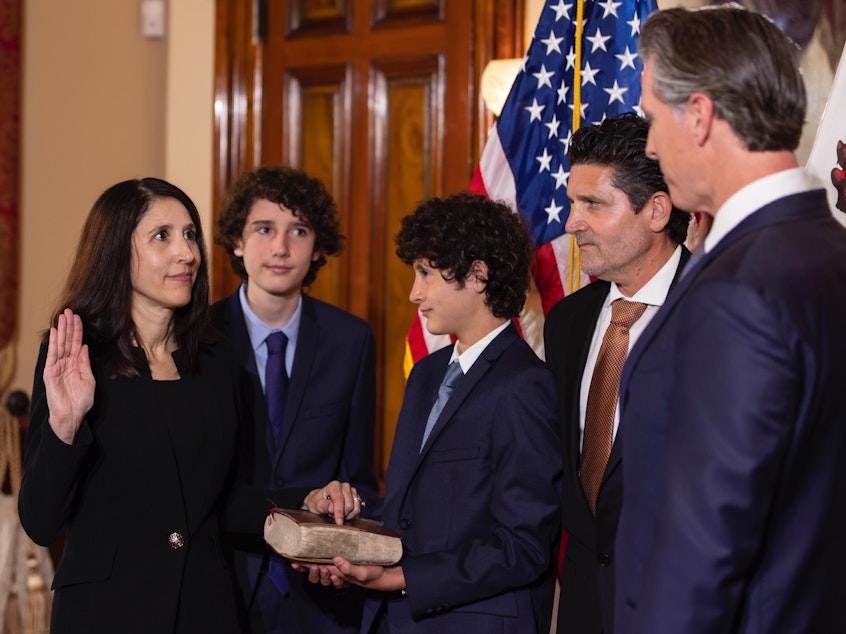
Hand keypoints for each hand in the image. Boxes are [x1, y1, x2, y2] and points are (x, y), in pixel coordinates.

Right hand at [44, 309, 94, 443]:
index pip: (76, 343)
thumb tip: (84, 346)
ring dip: (61, 330)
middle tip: (69, 310)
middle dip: (68, 326)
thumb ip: (85, 362)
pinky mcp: (50, 372)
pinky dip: (53, 343)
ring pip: (60, 345)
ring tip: (62, 316)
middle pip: (67, 341)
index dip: (77, 330)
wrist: (72, 416)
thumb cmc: (81, 401)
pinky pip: (52, 355)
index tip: (78, 317)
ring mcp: (57, 367)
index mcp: (76, 364)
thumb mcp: (88, 379)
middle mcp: (66, 363)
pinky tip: (54, 332)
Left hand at [296, 557, 404, 591]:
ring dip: (315, 563)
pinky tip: (323, 548)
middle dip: (307, 566)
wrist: (382, 575)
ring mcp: (340, 564)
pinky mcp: (345, 559)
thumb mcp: (362, 573)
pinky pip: (331, 559)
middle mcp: (336, 568)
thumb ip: (349, 569)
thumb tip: (336, 559)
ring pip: (322, 564)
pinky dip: (324, 555)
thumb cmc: (371, 574)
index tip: (294, 561)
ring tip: (311, 560)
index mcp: (337, 572)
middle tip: (302, 561)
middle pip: (317, 568)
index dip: (305, 565)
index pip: (319, 567)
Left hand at [302, 481, 363, 524]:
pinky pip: (358, 510)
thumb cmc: (317, 502)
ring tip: (337, 514)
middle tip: (332, 515)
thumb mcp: (316, 505)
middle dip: (342, 514)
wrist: (320, 501)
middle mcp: (345, 486)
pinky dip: (352, 515)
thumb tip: (332, 508)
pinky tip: (344, 515)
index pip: (339, 500)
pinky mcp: (356, 497)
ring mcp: (352, 491)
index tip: (339, 522)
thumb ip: (324, 506)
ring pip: (355, 508)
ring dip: (347, 515)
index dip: (339, 512)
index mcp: (334, 486)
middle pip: (349, 505)